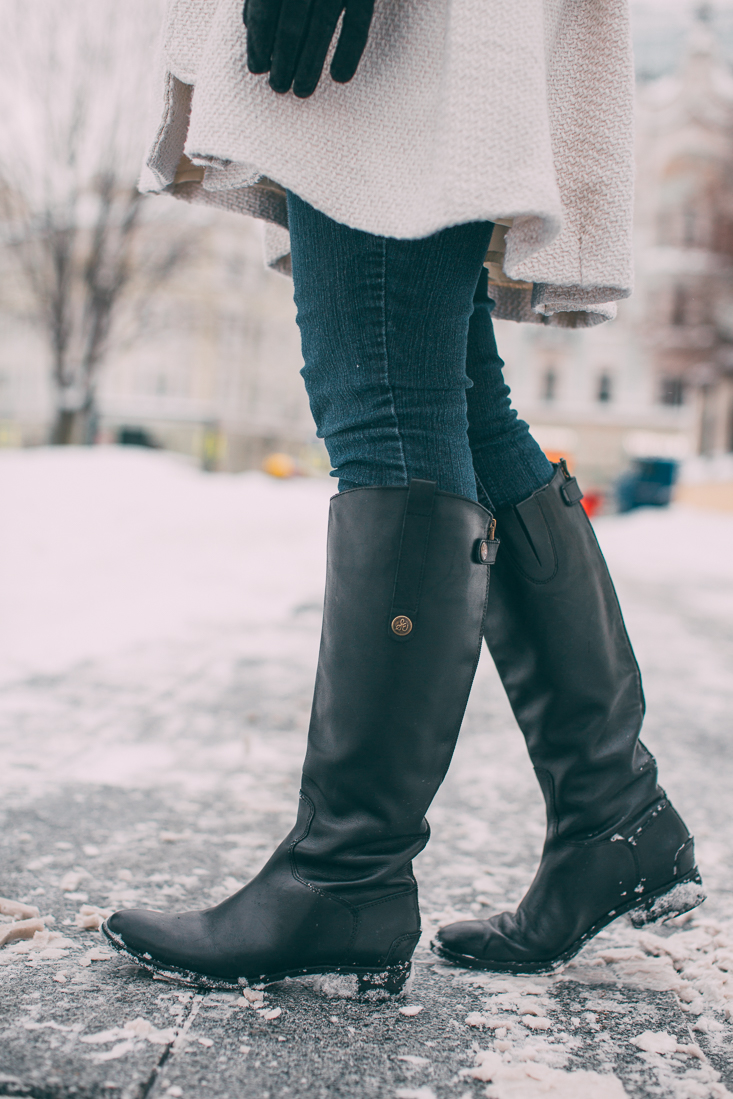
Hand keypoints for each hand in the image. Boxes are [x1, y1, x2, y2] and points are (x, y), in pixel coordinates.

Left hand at [243, 0, 374, 97]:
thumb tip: (250, 28)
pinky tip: (340, 77)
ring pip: (321, 29)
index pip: (266, 11)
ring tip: (302, 92)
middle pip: (291, 26)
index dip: (259, 42)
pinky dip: (348, 51)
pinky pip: (358, 24)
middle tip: (278, 89)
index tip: (257, 69)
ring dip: (309, 65)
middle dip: (283, 61)